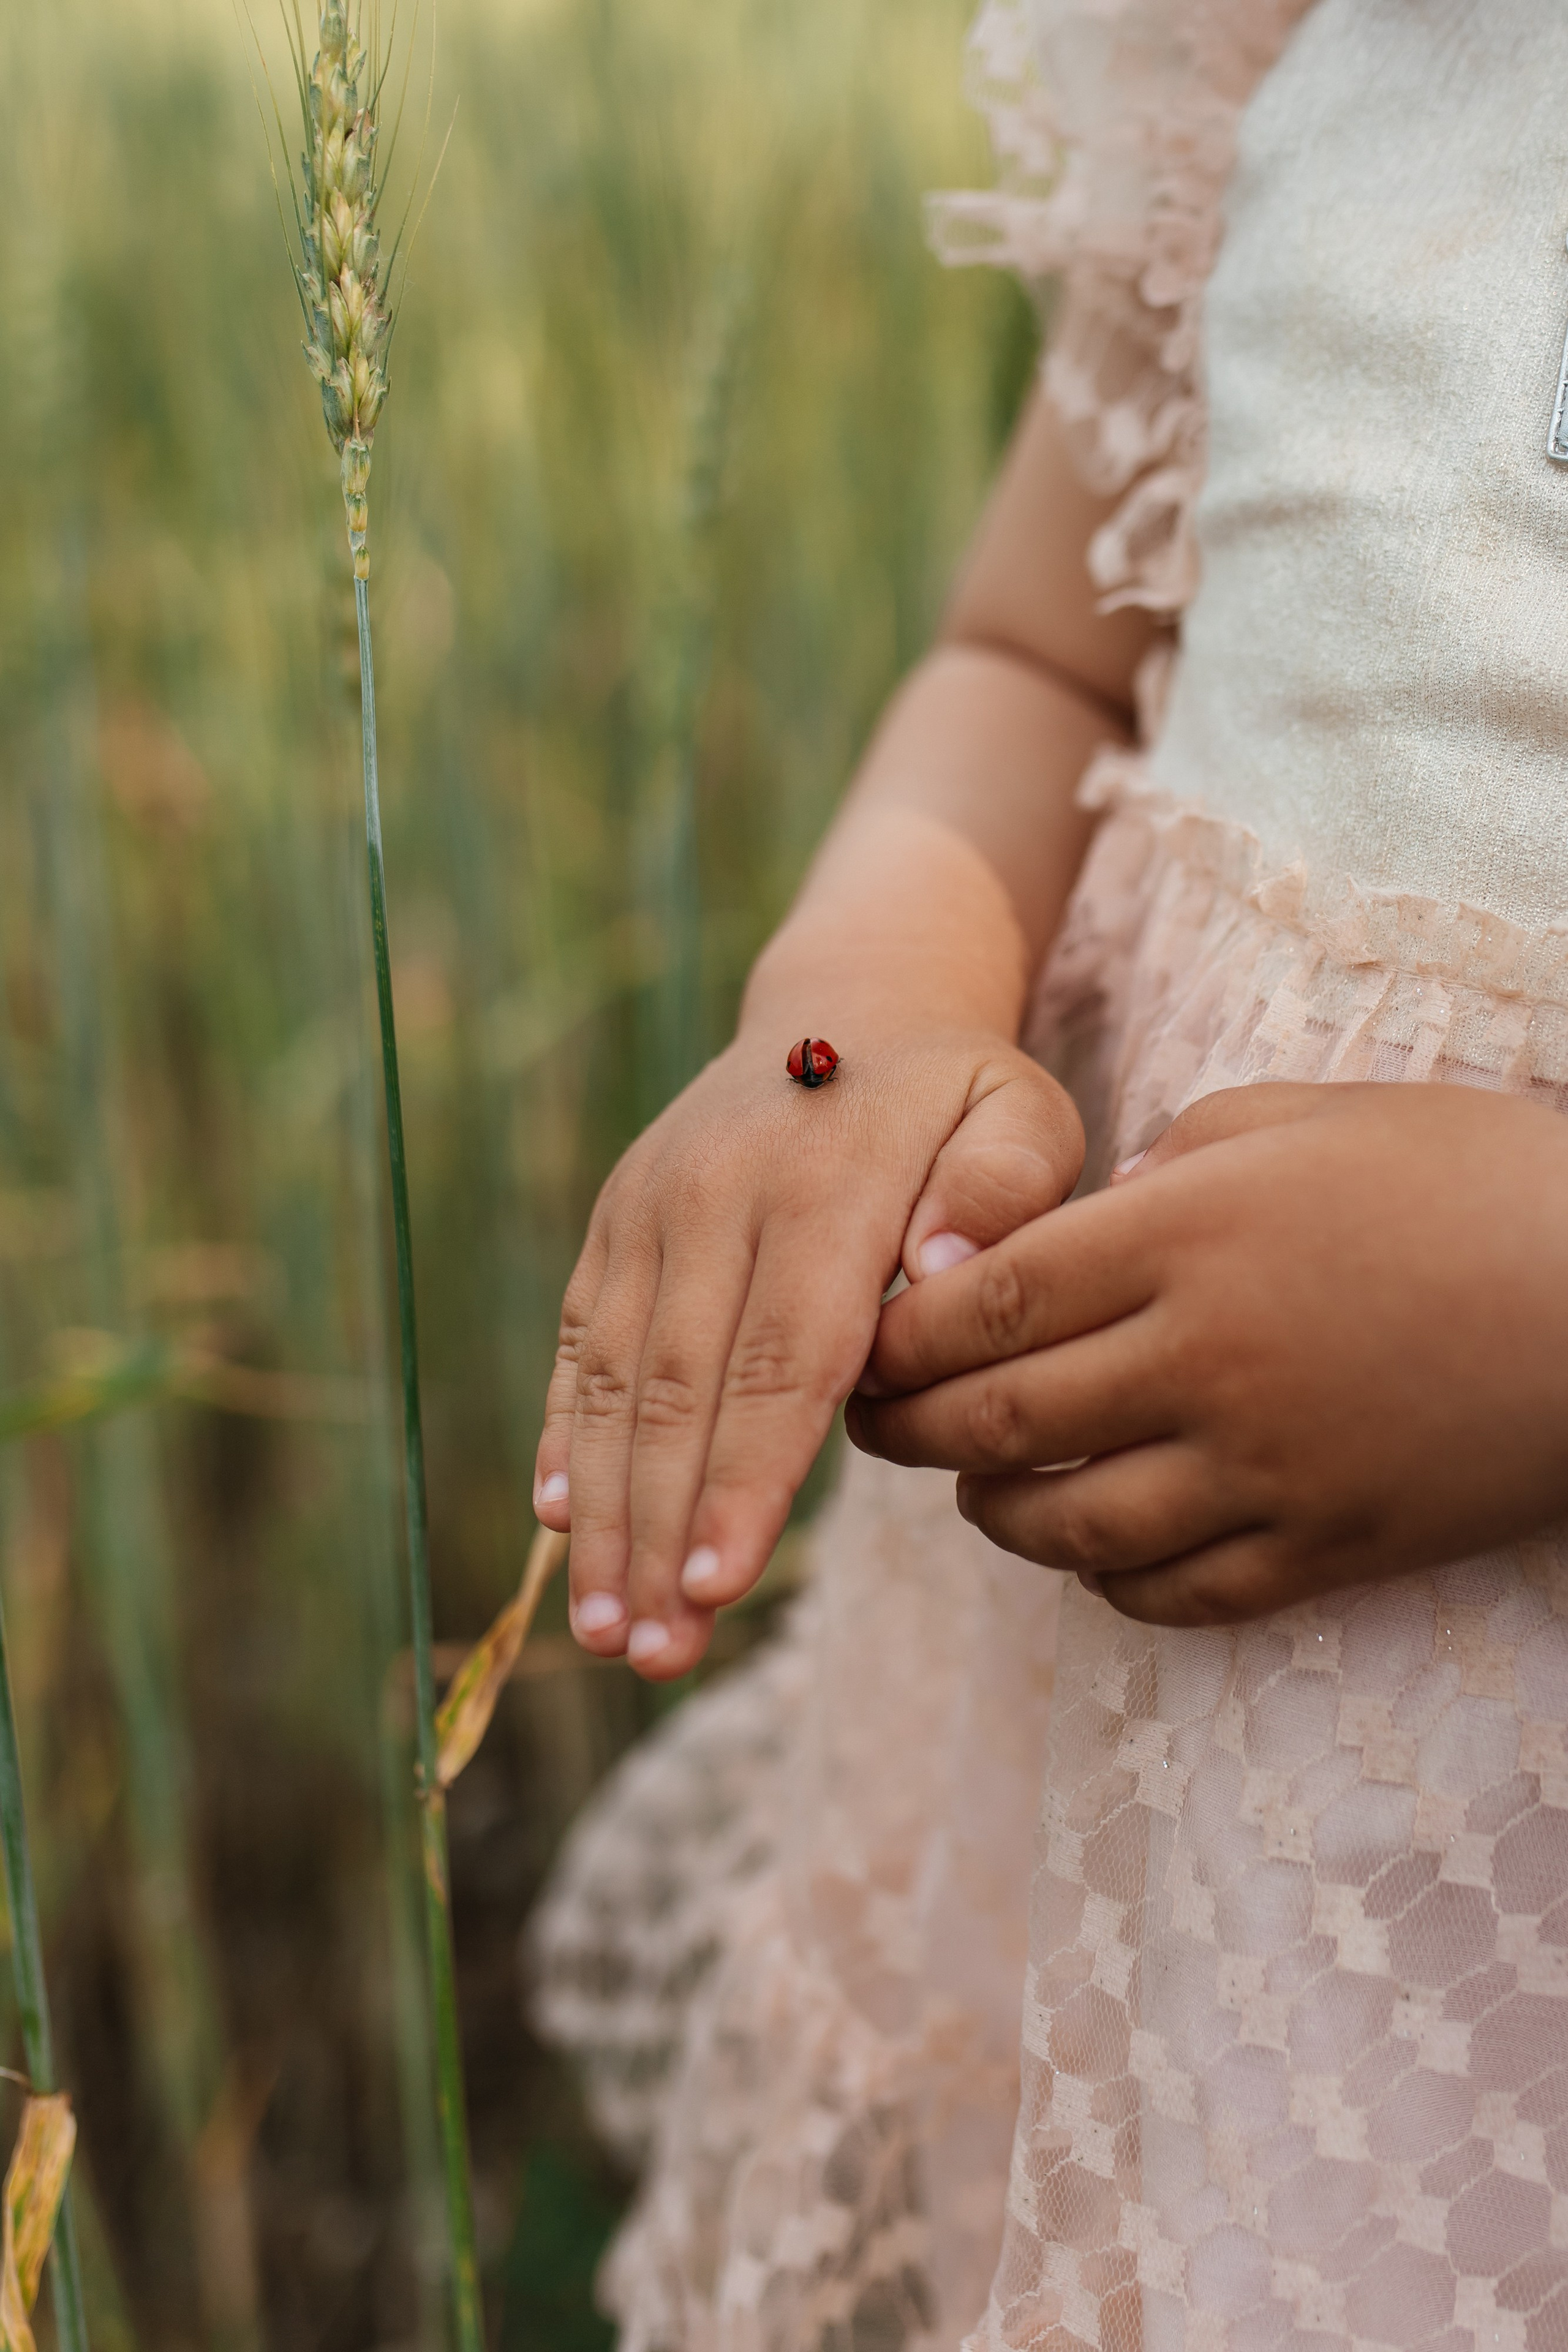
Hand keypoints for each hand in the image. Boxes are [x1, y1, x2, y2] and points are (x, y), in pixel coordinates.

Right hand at [535, 1026, 1082, 1676]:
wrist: (846, 1007)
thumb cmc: (956, 1094)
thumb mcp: (1020, 1112)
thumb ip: (1005, 1189)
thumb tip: (939, 1278)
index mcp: (821, 1186)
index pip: (779, 1359)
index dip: (744, 1479)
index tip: (717, 1585)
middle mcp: (714, 1198)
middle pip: (681, 1391)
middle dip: (661, 1533)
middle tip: (650, 1656)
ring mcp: (651, 1211)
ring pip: (617, 1383)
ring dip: (606, 1515)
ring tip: (606, 1634)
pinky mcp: (616, 1226)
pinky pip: (580, 1342)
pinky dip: (566, 1436)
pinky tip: (559, 1526)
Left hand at [848, 1083, 1567, 1626]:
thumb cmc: (1467, 1176)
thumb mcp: (1306, 1119)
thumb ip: (1169, 1164)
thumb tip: (1086, 1222)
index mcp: (1186, 1236)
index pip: (984, 1301)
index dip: (900, 1335)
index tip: (866, 1341)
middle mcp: (1205, 1359)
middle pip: (998, 1420)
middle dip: (907, 1430)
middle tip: (874, 1425)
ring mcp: (1265, 1467)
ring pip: (1068, 1525)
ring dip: (996, 1513)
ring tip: (977, 1490)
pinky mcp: (1326, 1545)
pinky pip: (1174, 1592)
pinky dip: (1105, 1581)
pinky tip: (1090, 1552)